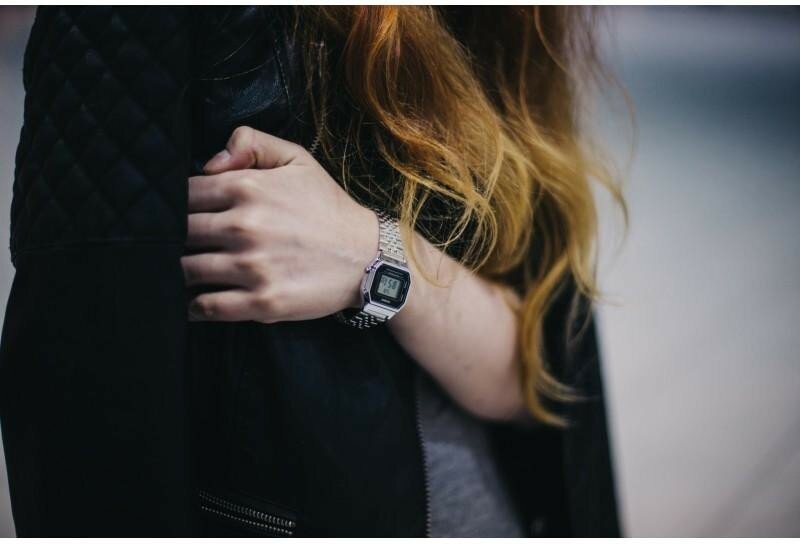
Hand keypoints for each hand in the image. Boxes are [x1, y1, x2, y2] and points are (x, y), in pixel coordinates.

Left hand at [182, 126, 378, 322]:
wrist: (368, 257)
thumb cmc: (328, 208)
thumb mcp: (297, 159)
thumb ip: (250, 143)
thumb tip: (208, 163)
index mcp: (247, 187)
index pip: (184, 195)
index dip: (178, 204)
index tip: (185, 215)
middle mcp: (244, 226)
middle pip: (180, 233)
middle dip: (175, 238)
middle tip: (180, 244)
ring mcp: (252, 267)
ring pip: (187, 270)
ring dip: (181, 272)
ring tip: (184, 272)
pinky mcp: (262, 302)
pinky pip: (206, 306)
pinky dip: (193, 306)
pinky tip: (194, 302)